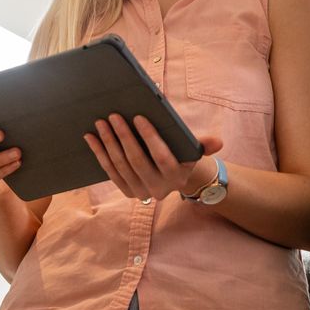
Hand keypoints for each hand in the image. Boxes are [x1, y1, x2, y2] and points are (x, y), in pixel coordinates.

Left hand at [84, 114, 222, 200]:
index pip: (161, 156)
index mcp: (177, 176)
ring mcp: (141, 193)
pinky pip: (110, 172)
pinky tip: (90, 138)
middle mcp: (159, 189)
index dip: (149, 137)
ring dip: (108, 143)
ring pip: (121, 166)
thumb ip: (203, 145)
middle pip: (137, 161)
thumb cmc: (182, 153)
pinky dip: (99, 154)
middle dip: (123, 137)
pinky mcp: (128, 192)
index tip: (137, 116)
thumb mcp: (193, 149)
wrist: (175, 177)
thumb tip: (218, 142)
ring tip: (100, 123)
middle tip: (113, 116)